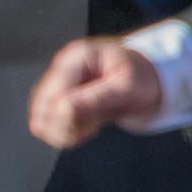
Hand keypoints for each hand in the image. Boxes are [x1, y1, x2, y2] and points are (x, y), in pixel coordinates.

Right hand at [27, 38, 163, 149]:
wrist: (150, 81)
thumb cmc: (141, 78)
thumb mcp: (125, 87)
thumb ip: (94, 99)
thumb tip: (61, 110)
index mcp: (75, 58)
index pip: (53, 93)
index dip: (67, 116)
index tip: (92, 126)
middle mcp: (61, 70)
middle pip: (42, 107)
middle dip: (66, 125)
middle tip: (94, 127)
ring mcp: (58, 85)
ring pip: (42, 119)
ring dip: (67, 131)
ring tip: (93, 126)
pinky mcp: (59, 101)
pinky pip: (50, 125)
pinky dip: (68, 133)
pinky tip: (88, 128)